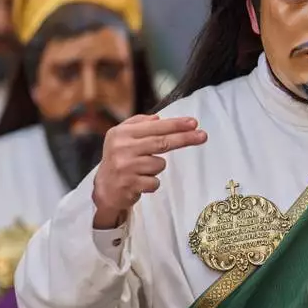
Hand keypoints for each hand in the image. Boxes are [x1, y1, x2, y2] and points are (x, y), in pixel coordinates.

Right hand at [91, 114, 206, 227]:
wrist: (104, 189)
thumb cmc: (118, 159)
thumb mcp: (121, 137)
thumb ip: (138, 124)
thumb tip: (158, 118)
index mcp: (121, 134)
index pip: (155, 127)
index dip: (176, 124)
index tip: (194, 122)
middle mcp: (122, 148)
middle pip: (162, 142)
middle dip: (185, 138)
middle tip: (203, 135)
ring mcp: (125, 167)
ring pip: (160, 164)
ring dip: (156, 167)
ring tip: (142, 170)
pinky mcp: (130, 185)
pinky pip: (155, 182)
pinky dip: (152, 183)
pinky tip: (140, 182)